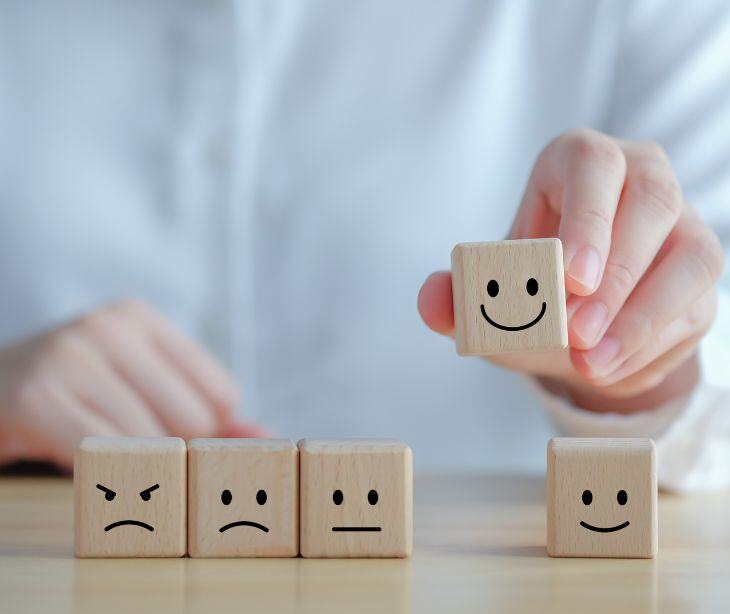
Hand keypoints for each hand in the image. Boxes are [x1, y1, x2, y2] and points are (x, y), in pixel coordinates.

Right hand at [0, 299, 266, 468]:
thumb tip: (270, 436)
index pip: (222, 391)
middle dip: (174, 449)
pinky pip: (106, 453)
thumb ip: (206, 411)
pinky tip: (86, 460)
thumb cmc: (75, 392)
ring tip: (105, 448)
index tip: (178, 437)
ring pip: (153, 440)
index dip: (208, 429)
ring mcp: (73, 356)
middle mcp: (110, 326)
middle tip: (136, 447)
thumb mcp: (140, 386)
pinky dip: (106, 472)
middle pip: (194, 418)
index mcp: (141, 317)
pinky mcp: (40, 396)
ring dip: (135, 465)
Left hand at [419, 129, 723, 409]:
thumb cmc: (530, 283)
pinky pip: (696, 306)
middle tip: (574, 334)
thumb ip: (456, 294)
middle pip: (653, 205)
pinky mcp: (698, 272)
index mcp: (580, 161)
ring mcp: (681, 223)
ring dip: (642, 318)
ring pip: (692, 258)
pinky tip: (609, 370)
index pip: (594, 166)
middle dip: (616, 278)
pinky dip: (652, 346)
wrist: (574, 314)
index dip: (587, 217)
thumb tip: (431, 301)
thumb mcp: (489, 288)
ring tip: (590, 364)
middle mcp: (641, 178)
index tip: (571, 277)